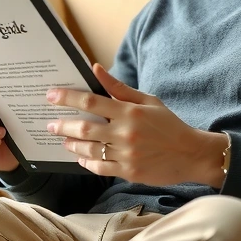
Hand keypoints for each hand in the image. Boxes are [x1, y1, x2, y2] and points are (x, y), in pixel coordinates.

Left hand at [46, 64, 226, 186]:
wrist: (190, 154)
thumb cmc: (168, 124)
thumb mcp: (148, 101)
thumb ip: (119, 88)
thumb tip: (96, 68)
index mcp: (130, 112)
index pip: (91, 101)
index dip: (68, 97)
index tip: (51, 95)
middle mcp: (125, 133)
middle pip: (85, 128)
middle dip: (63, 125)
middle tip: (50, 123)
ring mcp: (126, 155)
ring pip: (89, 150)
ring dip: (72, 144)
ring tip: (63, 139)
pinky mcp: (128, 172)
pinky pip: (100, 167)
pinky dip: (86, 162)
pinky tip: (81, 157)